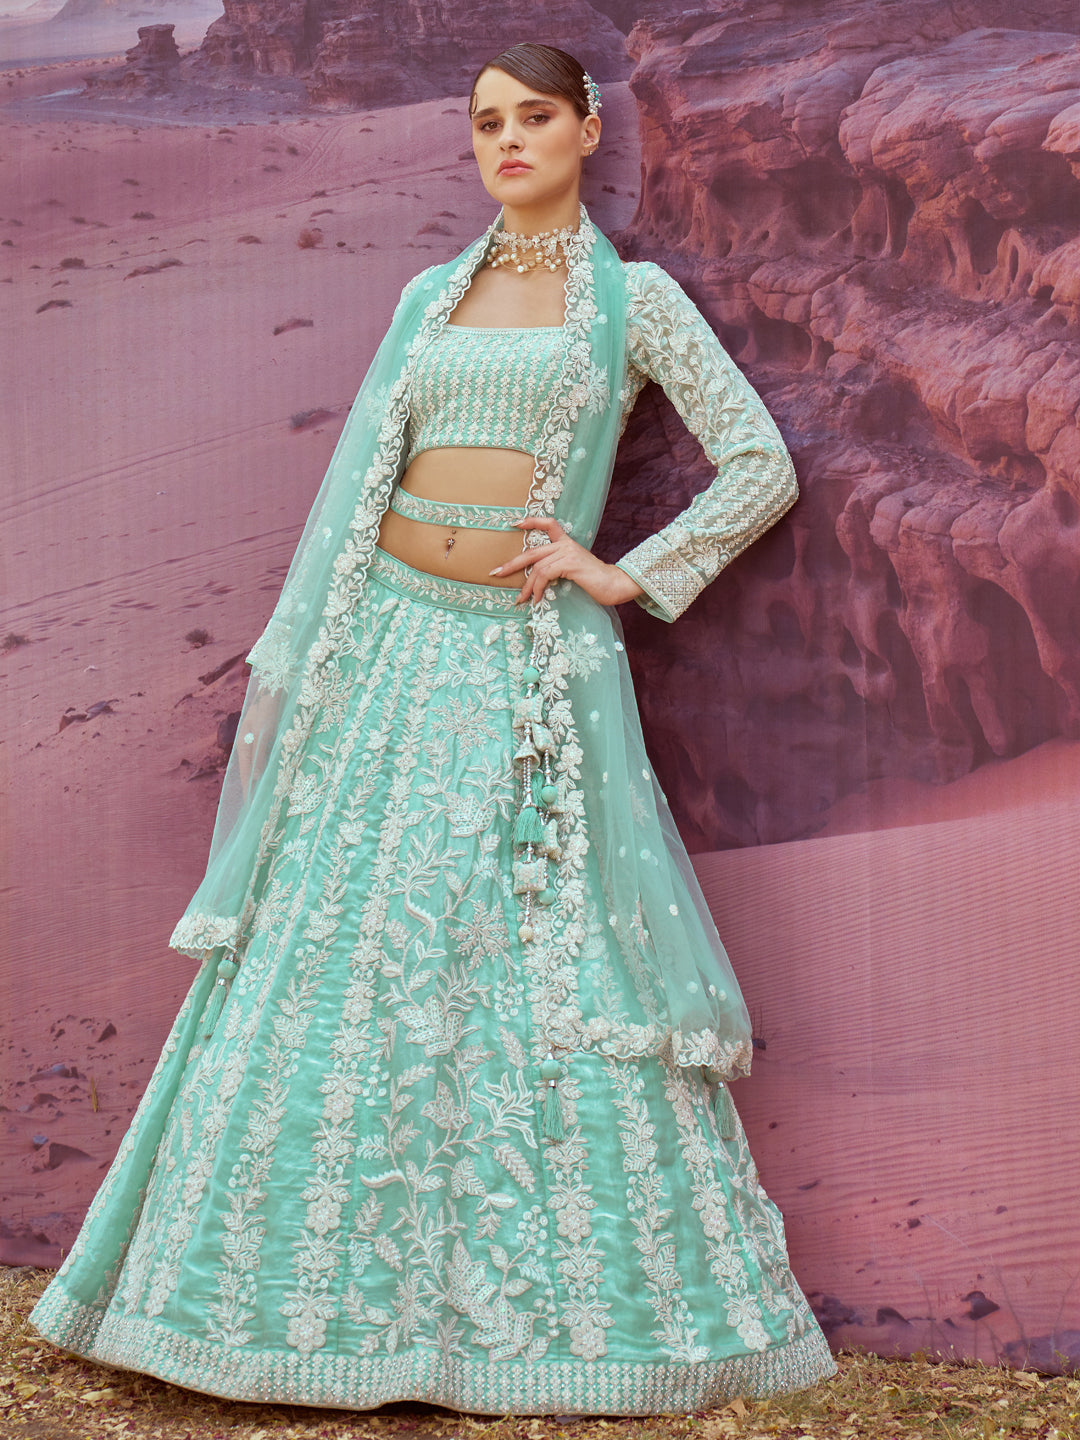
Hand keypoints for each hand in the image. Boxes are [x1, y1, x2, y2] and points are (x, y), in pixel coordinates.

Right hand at [236, 686, 281, 799]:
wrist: (274, 688)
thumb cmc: (268, 708)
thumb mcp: (264, 731)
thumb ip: (261, 753)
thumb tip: (256, 778)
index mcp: (244, 746)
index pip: (246, 775)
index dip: (249, 791)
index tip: (251, 808)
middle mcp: (248, 747)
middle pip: (251, 773)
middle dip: (254, 790)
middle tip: (259, 809)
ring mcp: (257, 743)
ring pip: (259, 767)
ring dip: (262, 782)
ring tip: (267, 798)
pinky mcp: (266, 740)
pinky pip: (267, 760)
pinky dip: (269, 770)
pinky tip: (274, 778)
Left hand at [491, 516, 644, 606]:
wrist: (614, 585)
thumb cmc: (595, 582)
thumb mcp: (573, 572)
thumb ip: (557, 569)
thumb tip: (537, 581)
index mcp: (567, 543)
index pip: (548, 524)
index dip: (531, 521)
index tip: (514, 523)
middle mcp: (566, 544)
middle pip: (532, 551)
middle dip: (512, 564)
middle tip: (496, 573)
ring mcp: (568, 552)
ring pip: (537, 567)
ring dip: (526, 586)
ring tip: (521, 599)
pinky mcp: (570, 563)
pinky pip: (545, 574)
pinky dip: (538, 588)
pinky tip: (537, 599)